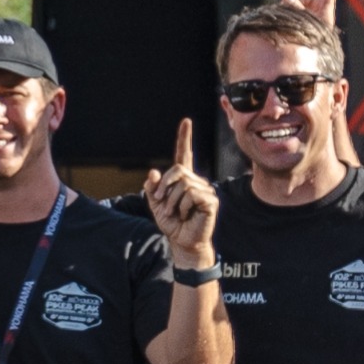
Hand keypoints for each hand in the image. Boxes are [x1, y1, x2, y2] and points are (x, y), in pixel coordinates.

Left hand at [146, 129, 217, 262]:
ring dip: (172, 201)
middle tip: (162, 204)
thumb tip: (153, 173)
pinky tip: (187, 215)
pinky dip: (183, 206)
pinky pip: (191, 194)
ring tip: (176, 213)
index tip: (186, 121)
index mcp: (183, 179)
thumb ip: (153, 189)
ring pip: (182, 184)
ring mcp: (205, 190)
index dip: (185, 138)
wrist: (183, 242)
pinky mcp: (211, 200)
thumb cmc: (172, 224)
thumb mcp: (156, 205)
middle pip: (177, 170)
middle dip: (164, 187)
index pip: (184, 154)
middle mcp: (196, 181)